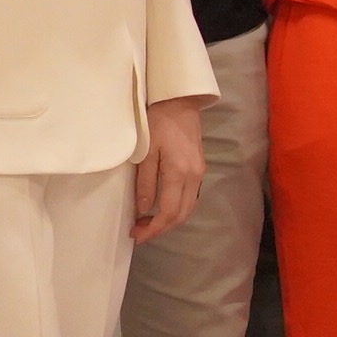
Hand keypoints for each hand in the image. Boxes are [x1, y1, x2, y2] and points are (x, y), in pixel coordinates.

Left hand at [133, 95, 205, 242]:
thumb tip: (144, 208)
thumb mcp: (145, 151)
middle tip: (139, 232)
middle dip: (161, 228)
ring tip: (148, 222)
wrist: (180, 101)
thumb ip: (145, 182)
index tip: (136, 235)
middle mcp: (194, 177)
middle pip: (181, 215)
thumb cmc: (158, 121)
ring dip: (169, 220)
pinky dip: (176, 209)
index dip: (153, 229)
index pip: (168, 212)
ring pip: (188, 208)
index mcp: (179, 173)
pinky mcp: (199, 168)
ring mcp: (199, 173)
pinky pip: (190, 197)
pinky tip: (162, 206)